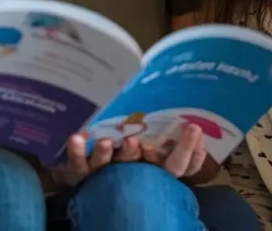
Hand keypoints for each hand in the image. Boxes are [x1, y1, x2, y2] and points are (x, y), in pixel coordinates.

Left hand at [52, 123, 207, 187]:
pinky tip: (76, 137)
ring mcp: (106, 172)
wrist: (79, 170)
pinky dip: (77, 151)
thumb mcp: (145, 134)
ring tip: (106, 141)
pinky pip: (78, 163)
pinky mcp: (82, 171)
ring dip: (107, 153)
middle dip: (143, 153)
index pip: (178, 163)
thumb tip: (181, 99)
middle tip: (137, 141)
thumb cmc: (121, 146)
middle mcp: (131, 171)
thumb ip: (160, 125)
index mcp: (151, 165)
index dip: (189, 150)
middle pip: (143, 167)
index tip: (194, 128)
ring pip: (109, 166)